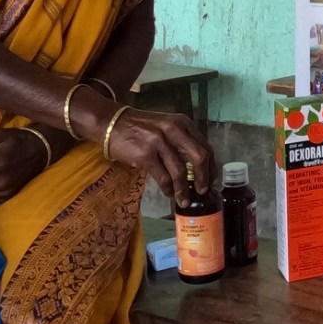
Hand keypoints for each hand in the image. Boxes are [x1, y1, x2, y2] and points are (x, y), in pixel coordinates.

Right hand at [101, 105, 215, 197]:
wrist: (112, 123)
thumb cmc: (141, 127)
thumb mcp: (166, 126)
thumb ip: (182, 141)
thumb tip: (198, 168)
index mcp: (183, 123)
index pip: (205, 146)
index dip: (211, 166)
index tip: (211, 180)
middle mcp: (173, 130)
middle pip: (199, 157)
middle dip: (204, 178)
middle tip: (203, 191)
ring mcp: (159, 142)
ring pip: (180, 171)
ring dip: (183, 189)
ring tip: (184, 200)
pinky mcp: (145, 155)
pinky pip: (163, 177)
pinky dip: (168, 188)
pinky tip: (168, 193)